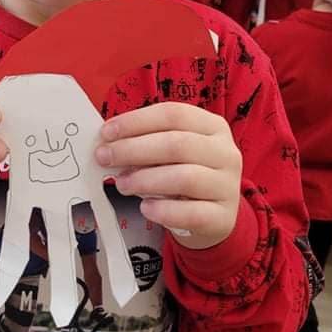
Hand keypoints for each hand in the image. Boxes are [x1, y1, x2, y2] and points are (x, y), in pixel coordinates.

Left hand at [96, 103, 241, 249]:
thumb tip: (109, 143)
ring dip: (144, 180)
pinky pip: (190, 213)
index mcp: (213, 127)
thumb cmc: (185, 175)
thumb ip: (147, 142)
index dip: (136, 121)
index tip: (107, 132)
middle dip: (133, 150)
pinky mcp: (222, 217)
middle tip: (105, 158)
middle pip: (176, 144)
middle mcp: (225, 153)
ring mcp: (227, 186)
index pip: (173, 114)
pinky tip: (146, 208)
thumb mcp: (173, 153)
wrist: (213, 216)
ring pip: (184, 177)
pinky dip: (163, 211)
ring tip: (121, 184)